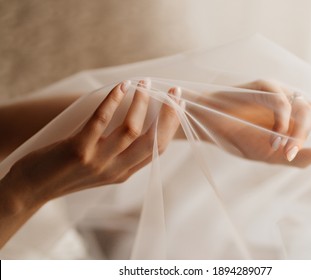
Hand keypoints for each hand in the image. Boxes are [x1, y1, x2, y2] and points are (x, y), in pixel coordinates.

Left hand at [5, 79, 182, 210]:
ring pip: (131, 129)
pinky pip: (101, 120)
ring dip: (141, 102)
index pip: (158, 149)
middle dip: (168, 114)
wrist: (32, 188)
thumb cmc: (66, 172)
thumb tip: (135, 125)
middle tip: (174, 91)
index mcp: (124, 173)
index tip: (179, 106)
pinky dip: (113, 100)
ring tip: (143, 83)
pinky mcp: (78, 150)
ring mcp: (98, 161)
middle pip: (153, 141)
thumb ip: (119, 153)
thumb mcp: (100, 168)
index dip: (172, 126)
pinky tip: (120, 86)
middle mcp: (115, 170)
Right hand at [187, 80, 310, 167]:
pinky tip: (274, 138)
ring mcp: (279, 94)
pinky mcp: (264, 87)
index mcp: (295, 120)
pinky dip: (281, 122)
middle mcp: (292, 105)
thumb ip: (299, 158)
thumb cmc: (239, 138)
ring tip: (286, 152)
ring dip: (299, 134)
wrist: (209, 125)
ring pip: (305, 109)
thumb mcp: (270, 156)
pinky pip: (282, 102)